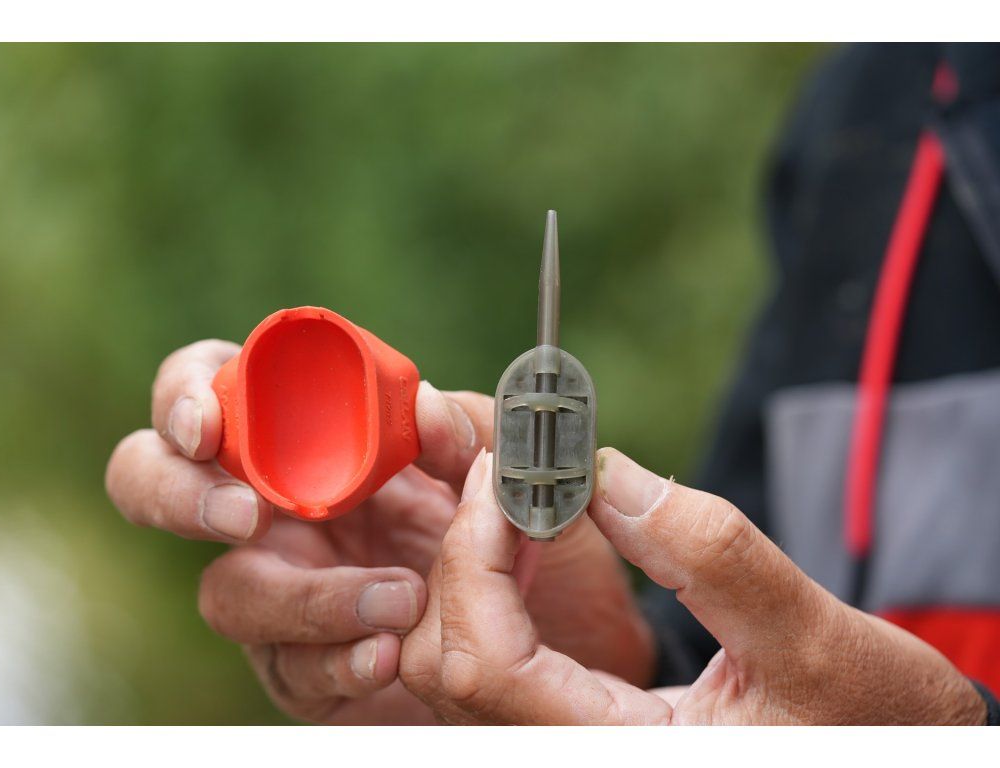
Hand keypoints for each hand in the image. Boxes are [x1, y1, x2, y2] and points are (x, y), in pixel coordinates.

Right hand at [105, 340, 652, 722]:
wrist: (560, 630)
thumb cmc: (517, 527)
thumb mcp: (506, 467)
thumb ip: (464, 431)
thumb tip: (420, 402)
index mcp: (308, 438)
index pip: (211, 391)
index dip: (187, 395)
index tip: (210, 424)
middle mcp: (277, 509)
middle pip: (155, 485)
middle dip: (177, 494)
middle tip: (245, 512)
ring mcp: (283, 590)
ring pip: (227, 593)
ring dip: (303, 596)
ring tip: (398, 599)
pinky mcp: (309, 666)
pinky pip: (288, 670)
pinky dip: (334, 660)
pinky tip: (387, 659)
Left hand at [399, 448, 986, 724]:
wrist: (884, 746)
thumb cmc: (869, 721)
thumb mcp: (814, 638)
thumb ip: (709, 555)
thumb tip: (600, 472)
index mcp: (619, 752)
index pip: (488, 667)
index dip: (476, 557)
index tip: (508, 475)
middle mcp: (574, 753)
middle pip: (450, 664)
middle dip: (465, 553)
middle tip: (506, 471)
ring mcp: (569, 740)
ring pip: (455, 666)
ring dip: (469, 571)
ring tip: (516, 500)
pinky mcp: (576, 723)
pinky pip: (494, 660)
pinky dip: (493, 590)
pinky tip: (530, 542)